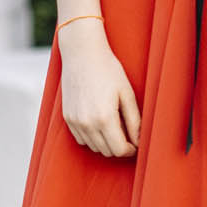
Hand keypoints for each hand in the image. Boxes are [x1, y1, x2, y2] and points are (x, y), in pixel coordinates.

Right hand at [57, 20, 139, 158]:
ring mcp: (74, 122)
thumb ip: (134, 120)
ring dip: (106, 143)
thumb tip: (139, 139)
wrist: (82, 55)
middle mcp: (86, 123)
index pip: (119, 149)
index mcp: (104, 118)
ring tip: (117, 127)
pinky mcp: (67, 118)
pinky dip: (92, 138)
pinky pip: (81, 139)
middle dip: (120, 147)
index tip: (138, 144)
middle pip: (106, 151)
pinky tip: (101, 124)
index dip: (131, 150)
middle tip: (130, 136)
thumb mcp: (127, 93)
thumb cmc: (109, 70)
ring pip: (93, 147)